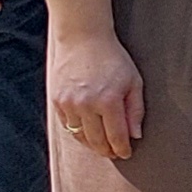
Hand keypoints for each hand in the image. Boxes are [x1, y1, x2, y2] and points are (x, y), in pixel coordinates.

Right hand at [49, 29, 144, 160]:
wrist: (83, 38)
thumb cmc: (113, 59)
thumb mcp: (134, 81)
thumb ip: (135, 110)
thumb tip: (135, 135)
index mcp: (109, 101)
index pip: (116, 136)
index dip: (122, 149)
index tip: (126, 153)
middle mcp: (86, 105)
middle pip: (97, 141)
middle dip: (107, 150)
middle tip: (114, 153)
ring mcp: (68, 103)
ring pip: (80, 136)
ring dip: (92, 144)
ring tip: (102, 146)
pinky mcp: (56, 101)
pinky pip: (67, 125)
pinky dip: (78, 133)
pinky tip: (87, 133)